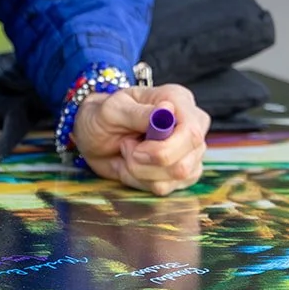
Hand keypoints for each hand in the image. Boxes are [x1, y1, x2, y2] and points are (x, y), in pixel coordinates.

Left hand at [69, 84, 209, 195]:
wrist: (96, 137)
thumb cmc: (104, 116)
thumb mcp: (112, 110)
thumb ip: (138, 113)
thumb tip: (167, 110)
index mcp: (179, 101)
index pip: (191, 132)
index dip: (166, 148)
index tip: (137, 150)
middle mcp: (192, 125)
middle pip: (185, 163)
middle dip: (147, 163)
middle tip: (125, 147)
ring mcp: (191, 151)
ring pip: (175, 178)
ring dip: (141, 171)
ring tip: (128, 152)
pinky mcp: (184, 174)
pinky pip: (166, 188)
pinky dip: (141, 180)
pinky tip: (133, 164)